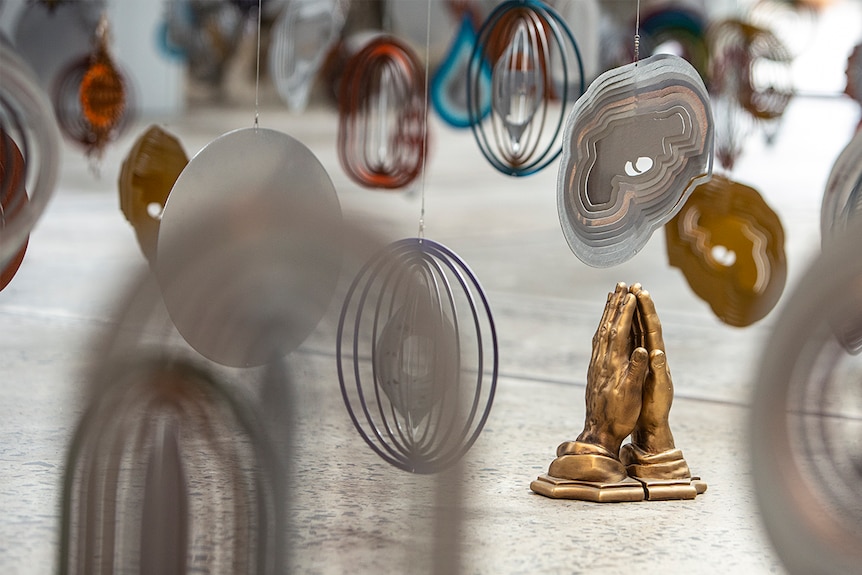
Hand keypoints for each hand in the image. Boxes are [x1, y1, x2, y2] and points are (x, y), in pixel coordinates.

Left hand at [575, 282, 648, 455]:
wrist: (598, 431)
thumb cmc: (619, 416)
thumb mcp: (631, 395)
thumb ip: (637, 371)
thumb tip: (645, 350)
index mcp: (613, 363)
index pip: (621, 331)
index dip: (626, 311)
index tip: (632, 293)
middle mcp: (602, 359)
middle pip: (609, 325)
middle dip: (616, 304)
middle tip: (621, 284)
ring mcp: (596, 363)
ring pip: (602, 330)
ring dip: (608, 312)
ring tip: (612, 295)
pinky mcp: (594, 368)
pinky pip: (598, 340)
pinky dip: (603, 326)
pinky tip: (604, 324)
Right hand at [629, 284, 675, 453]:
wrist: (653, 424)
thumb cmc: (656, 408)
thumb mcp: (659, 389)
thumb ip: (657, 371)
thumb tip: (656, 352)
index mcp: (657, 357)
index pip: (652, 328)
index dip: (647, 310)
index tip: (641, 292)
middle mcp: (652, 354)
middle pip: (644, 324)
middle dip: (639, 304)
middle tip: (633, 284)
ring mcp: (644, 358)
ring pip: (635, 330)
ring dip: (630, 313)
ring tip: (624, 296)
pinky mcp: (637, 364)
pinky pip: (629, 341)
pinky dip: (624, 328)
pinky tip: (617, 322)